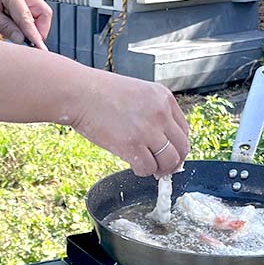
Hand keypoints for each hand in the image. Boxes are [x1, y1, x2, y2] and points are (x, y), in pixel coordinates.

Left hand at [0, 0, 51, 48]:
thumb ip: (4, 26)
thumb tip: (20, 40)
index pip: (28, 19)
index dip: (35, 36)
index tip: (40, 49)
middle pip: (43, 13)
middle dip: (39, 30)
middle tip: (27, 43)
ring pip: (40, 14)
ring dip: (33, 28)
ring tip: (15, 33)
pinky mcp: (21, 1)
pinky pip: (31, 14)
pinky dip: (27, 24)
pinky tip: (14, 28)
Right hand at [68, 72, 189, 175]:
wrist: (80, 93)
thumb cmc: (101, 94)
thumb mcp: (137, 93)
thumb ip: (152, 112)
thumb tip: (159, 141)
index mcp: (164, 97)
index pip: (184, 130)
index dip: (177, 146)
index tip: (169, 153)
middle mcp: (161, 113)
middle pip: (182, 147)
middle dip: (174, 162)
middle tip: (162, 168)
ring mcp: (148, 129)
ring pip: (169, 161)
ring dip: (160, 169)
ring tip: (149, 168)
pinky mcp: (132, 145)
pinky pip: (148, 168)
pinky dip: (143, 171)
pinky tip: (134, 165)